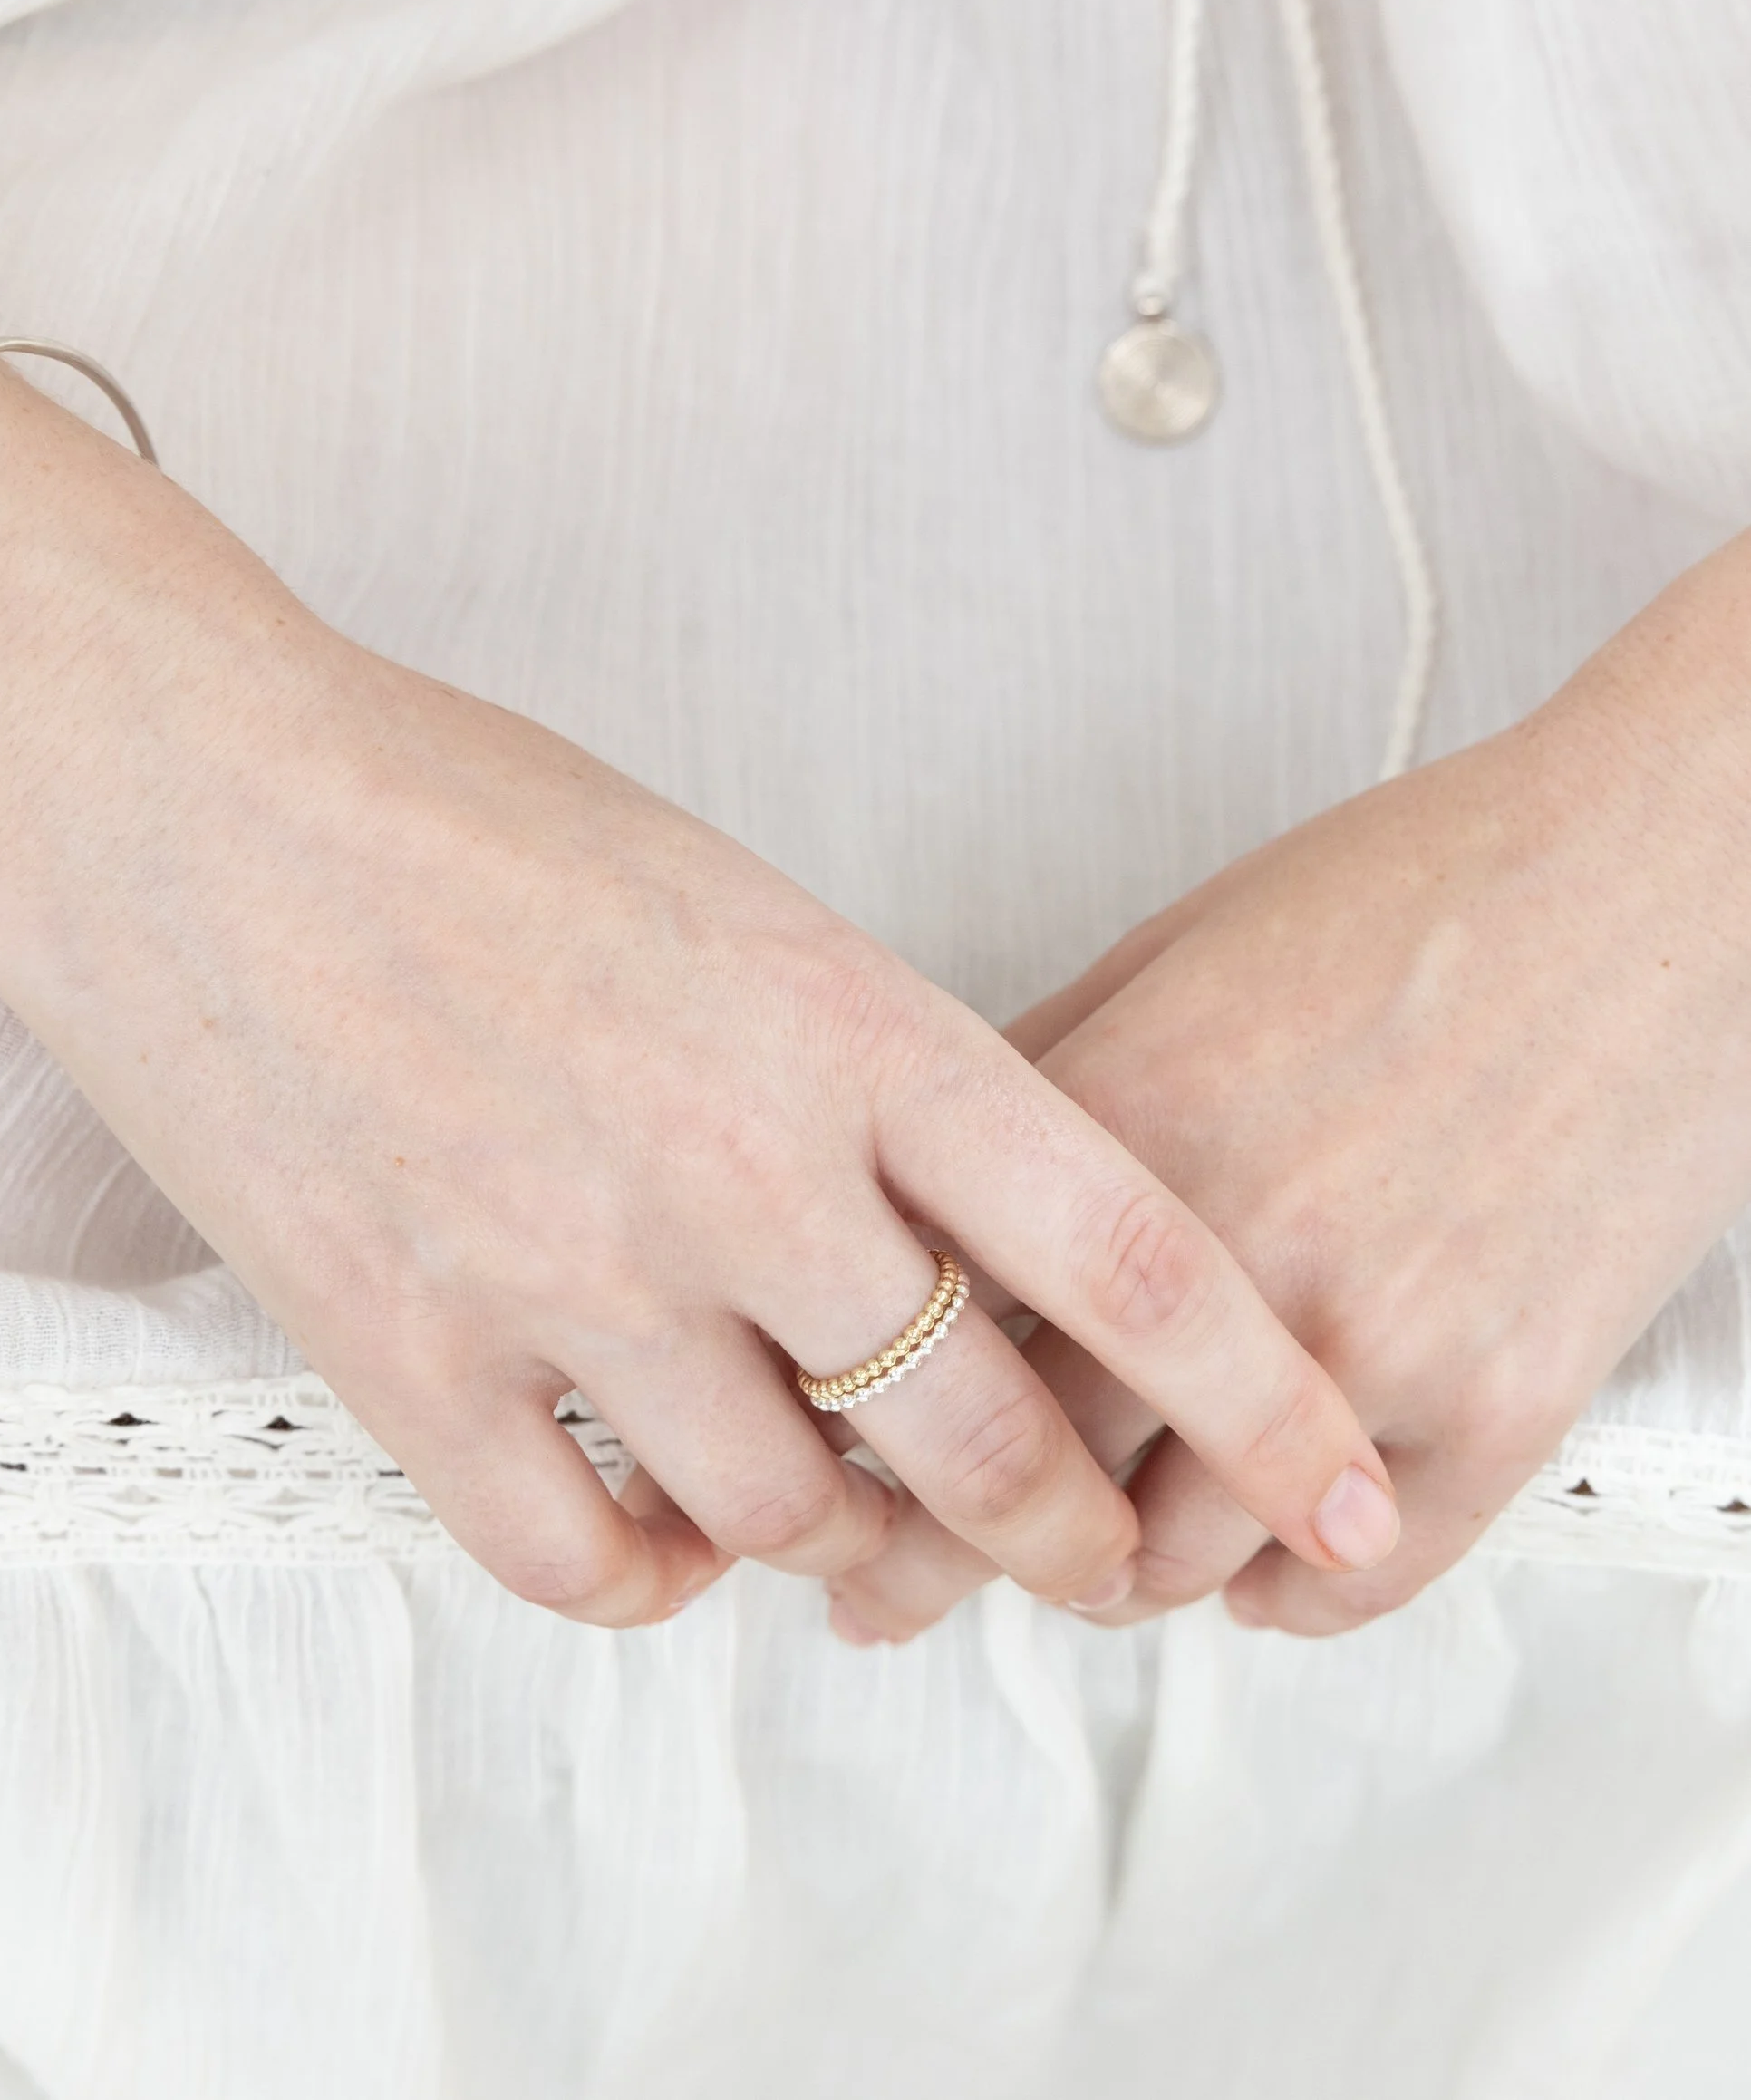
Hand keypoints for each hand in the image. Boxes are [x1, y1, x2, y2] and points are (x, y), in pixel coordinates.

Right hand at [0, 0, 1388, 1628]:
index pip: (1127, 1249)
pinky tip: (657, 1532)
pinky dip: (651, 1581)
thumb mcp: (726, 900)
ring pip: (790, 1522)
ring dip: (844, 1545)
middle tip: (1093, 1558)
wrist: (184, 795)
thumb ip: (855, 1081)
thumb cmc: (457, 810)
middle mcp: (729, 1167)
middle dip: (1071, 1533)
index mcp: (840, 1021)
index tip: (1339, 1480)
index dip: (1264, 1394)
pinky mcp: (400, 1353)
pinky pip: (581, 1564)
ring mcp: (561, 1274)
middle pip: (980, 1440)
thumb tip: (941, 1258)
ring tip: (836, 1514)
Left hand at [827, 540, 1750, 1641]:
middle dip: (938, 1550)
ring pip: (1171, 1559)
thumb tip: (928, 1189)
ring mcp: (1370, 1339)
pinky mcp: (1505, 1401)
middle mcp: (1224, 1251)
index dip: (848, 1418)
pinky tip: (1246, 1567)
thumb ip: (1037, 1080)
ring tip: (1077, 1564)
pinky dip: (1278, 1594)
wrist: (1652, 879)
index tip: (820, 1459)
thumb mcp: (1170, 951)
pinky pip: (1353, 1578)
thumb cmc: (1418, 890)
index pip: (926, 1325)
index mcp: (1116, 1124)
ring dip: (1107, 1577)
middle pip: (1023, 1472)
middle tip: (898, 1580)